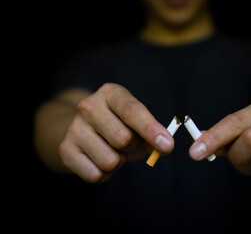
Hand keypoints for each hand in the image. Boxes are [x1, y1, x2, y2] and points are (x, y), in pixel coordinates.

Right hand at [58, 83, 173, 182]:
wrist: (83, 129)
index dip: (151, 130)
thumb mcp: (136, 122)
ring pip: (110, 160)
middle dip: (132, 148)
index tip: (167, 146)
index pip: (132, 111)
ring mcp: (74, 127)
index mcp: (111, 93)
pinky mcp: (65, 149)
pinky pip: (95, 175)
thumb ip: (151, 133)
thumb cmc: (118, 124)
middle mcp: (89, 106)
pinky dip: (105, 175)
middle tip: (128, 144)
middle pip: (123, 139)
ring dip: (119, 162)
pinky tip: (100, 161)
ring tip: (113, 151)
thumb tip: (163, 147)